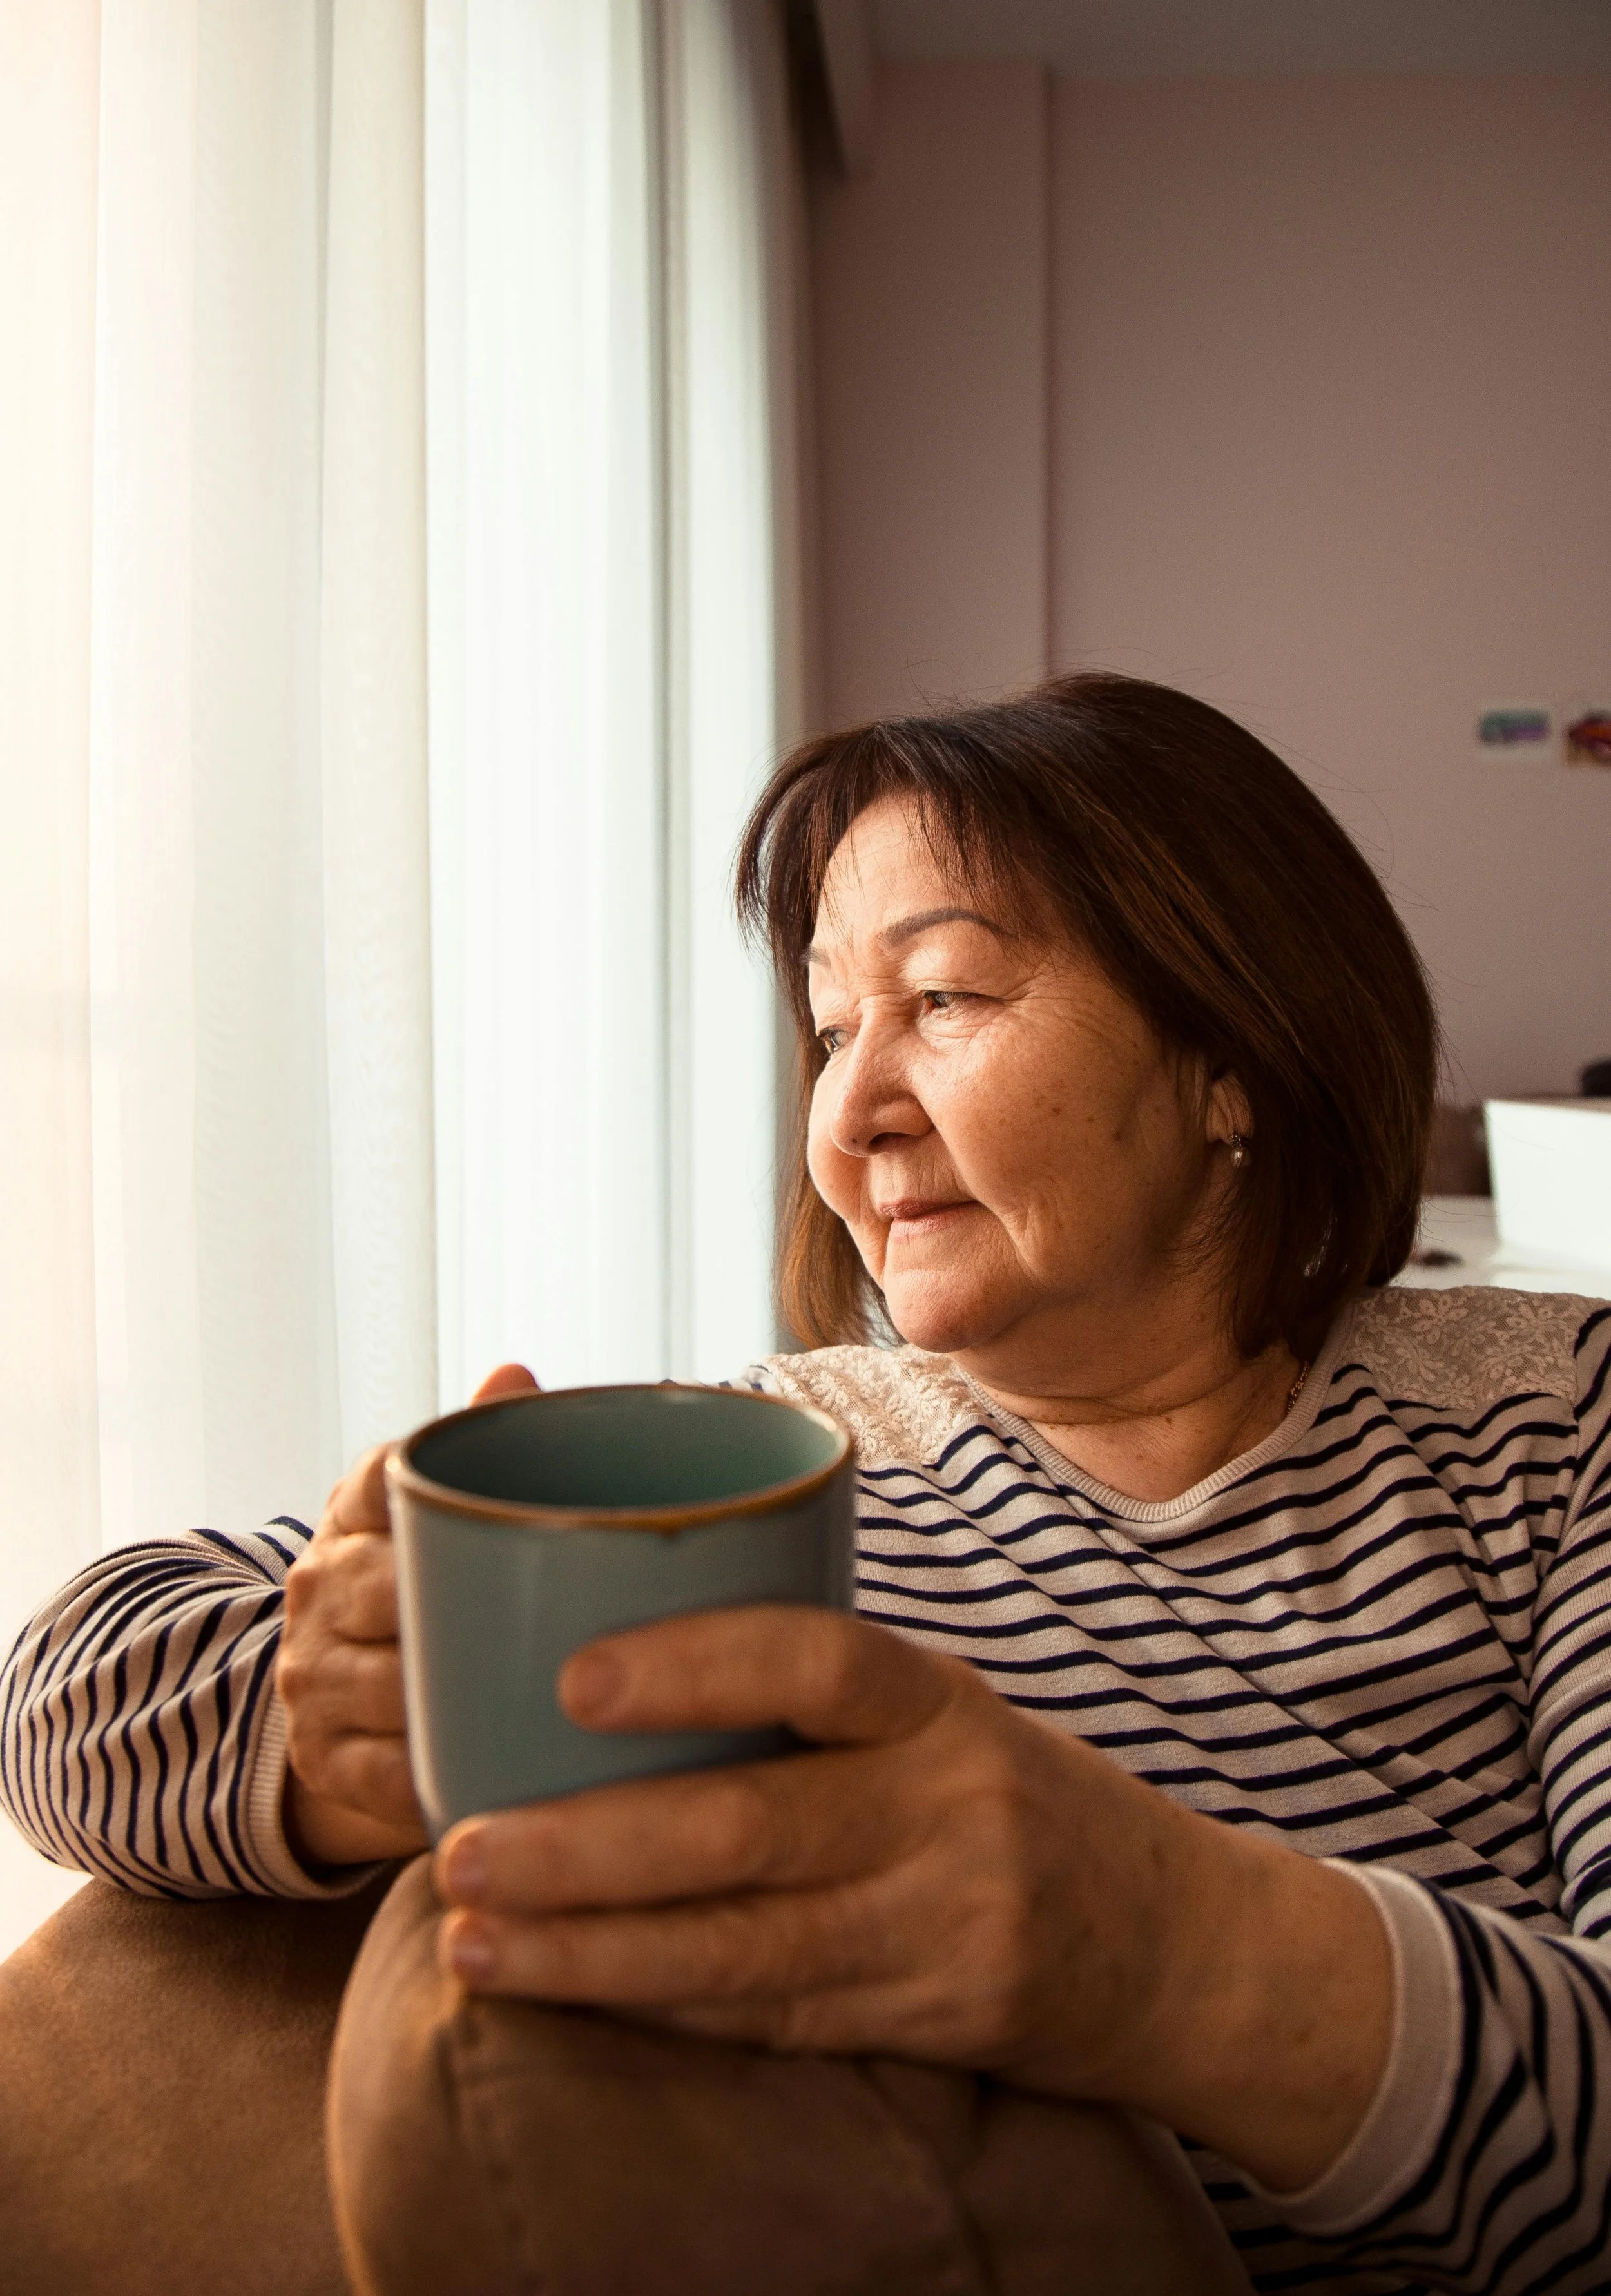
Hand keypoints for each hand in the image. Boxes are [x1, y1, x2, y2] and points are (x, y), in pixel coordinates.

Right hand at [278, 1362, 539, 1867]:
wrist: (357, 1695)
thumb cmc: (439, 1585)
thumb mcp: (453, 1514)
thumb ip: (489, 1445)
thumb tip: (516, 1373)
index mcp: (353, 1508)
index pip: (382, 1481)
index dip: (439, 1495)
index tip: (513, 1513)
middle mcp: (318, 1585)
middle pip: (387, 1590)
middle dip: (469, 1609)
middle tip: (573, 1621)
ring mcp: (311, 1675)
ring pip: (387, 1687)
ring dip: (462, 1698)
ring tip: (554, 1702)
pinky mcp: (324, 1759)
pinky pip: (385, 1775)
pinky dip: (445, 1777)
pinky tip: (509, 1778)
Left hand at [432, 1606, 1391, 2192]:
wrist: (1180, 1944)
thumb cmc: (1019, 1799)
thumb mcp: (946, 1714)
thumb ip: (817, 1694)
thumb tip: (615, 1646)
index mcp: (943, 1704)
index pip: (821, 1660)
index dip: (694, 1665)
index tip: (570, 1681)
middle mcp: (949, 1810)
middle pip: (752, 1827)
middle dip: (589, 1846)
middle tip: (464, 1847)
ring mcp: (944, 1928)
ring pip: (742, 1946)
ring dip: (592, 1949)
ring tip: (475, 1936)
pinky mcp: (933, 2022)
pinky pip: (771, 2018)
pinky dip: (660, 2005)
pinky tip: (569, 1989)